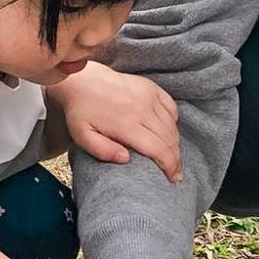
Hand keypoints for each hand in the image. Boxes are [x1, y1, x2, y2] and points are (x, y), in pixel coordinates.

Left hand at [51, 65, 181, 182]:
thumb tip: (126, 159)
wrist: (83, 80)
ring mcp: (148, 96)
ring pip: (172, 125)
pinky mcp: (151, 88)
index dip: (169, 166)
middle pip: (169, 139)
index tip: (173, 178)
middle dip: (176, 159)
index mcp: (126, 124)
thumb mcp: (82, 136)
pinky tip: (169, 132)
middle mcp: (142, 109)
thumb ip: (102, 151)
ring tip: (174, 157)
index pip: (158, 149)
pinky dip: (173, 122)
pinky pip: (171, 107)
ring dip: (176, 143)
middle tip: (177, 174)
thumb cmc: (82, 111)